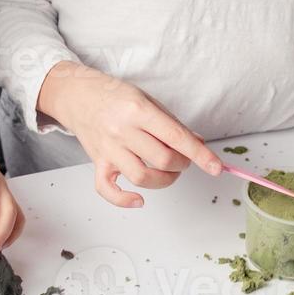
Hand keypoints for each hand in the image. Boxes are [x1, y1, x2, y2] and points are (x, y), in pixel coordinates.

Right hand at [40, 62, 222, 207]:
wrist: (77, 94)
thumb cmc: (113, 95)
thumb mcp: (147, 99)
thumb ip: (172, 123)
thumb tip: (198, 143)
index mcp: (137, 110)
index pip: (176, 136)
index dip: (199, 154)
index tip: (216, 167)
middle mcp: (122, 130)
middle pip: (162, 159)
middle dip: (182, 164)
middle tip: (183, 159)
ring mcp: (108, 148)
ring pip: (141, 177)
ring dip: (164, 180)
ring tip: (168, 172)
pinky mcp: (98, 162)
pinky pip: (108, 189)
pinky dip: (125, 200)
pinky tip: (139, 198)